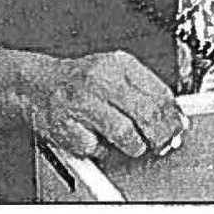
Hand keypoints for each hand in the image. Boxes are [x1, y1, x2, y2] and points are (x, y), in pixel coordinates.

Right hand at [29, 50, 187, 159]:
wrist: (36, 84)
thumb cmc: (79, 81)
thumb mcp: (115, 72)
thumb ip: (144, 90)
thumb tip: (173, 116)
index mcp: (119, 64)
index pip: (159, 93)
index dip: (173, 116)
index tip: (177, 126)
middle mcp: (101, 79)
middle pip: (147, 114)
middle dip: (160, 135)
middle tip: (161, 143)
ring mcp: (83, 102)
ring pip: (126, 135)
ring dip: (134, 146)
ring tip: (131, 144)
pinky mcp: (67, 126)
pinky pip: (96, 148)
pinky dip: (101, 150)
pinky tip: (97, 138)